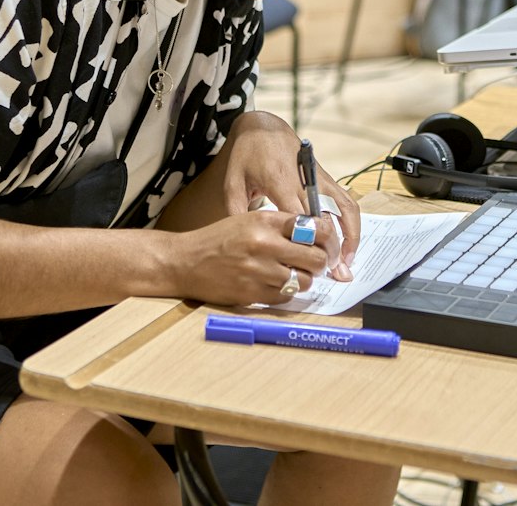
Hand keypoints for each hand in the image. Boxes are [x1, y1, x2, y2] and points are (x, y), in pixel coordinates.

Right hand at [170, 210, 338, 306]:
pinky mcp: (252, 293)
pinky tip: (275, 283)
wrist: (185, 261)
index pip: (315, 228)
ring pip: (304, 281)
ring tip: (293, 273)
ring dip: (304, 279)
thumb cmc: (219, 239)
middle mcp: (263, 244)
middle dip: (322, 263)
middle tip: (316, 263)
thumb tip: (318, 235)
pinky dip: (286, 292)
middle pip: (316, 258)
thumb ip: (281, 225)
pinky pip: (286, 297)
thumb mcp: (249, 220)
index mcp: (265, 221)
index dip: (330, 239)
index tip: (331, 245)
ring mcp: (258, 271)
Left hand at [217, 113, 358, 278]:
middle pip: (326, 217)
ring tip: (346, 264)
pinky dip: (352, 224)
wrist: (264, 128)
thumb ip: (238, 213)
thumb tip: (246, 244)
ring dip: (350, 237)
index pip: (301, 215)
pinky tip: (348, 244)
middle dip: (333, 247)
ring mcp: (321, 178)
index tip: (309, 265)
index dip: (309, 242)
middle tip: (333, 274)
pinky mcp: (327, 178)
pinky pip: (347, 202)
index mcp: (280, 180)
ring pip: (345, 209)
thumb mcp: (232, 183)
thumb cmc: (246, 156)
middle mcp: (306, 180)